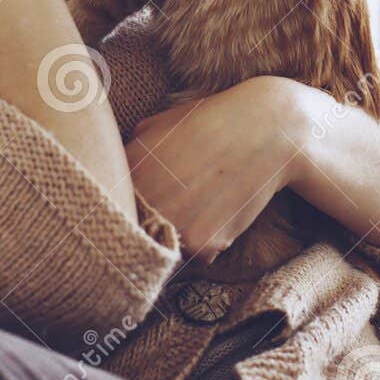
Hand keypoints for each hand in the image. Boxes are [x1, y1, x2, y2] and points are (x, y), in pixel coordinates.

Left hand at [126, 77, 313, 261]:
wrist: (265, 128)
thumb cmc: (212, 123)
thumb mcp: (159, 125)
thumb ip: (132, 151)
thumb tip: (116, 171)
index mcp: (126, 171)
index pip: (114, 208)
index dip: (131, 211)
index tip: (146, 208)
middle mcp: (142, 199)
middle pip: (138, 234)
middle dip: (154, 228)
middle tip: (182, 207)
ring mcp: (170, 223)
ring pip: (167, 250)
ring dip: (181, 239)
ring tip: (205, 206)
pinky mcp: (200, 243)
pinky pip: (197, 257)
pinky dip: (209, 244)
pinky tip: (223, 213)